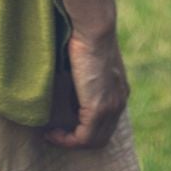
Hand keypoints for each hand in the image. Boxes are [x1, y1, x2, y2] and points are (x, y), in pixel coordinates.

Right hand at [44, 26, 128, 149]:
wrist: (93, 29)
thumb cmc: (85, 37)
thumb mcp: (87, 61)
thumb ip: (82, 76)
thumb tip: (66, 86)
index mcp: (119, 90)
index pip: (106, 122)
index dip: (85, 128)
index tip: (64, 124)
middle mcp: (119, 101)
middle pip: (101, 135)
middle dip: (77, 139)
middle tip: (55, 133)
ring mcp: (111, 106)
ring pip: (93, 140)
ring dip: (70, 141)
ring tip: (51, 135)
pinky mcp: (99, 109)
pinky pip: (83, 138)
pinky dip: (66, 140)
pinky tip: (51, 133)